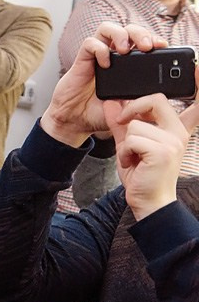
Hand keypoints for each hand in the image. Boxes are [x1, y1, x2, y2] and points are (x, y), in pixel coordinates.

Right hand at [42, 22, 164, 146]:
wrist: (76, 122)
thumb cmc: (99, 113)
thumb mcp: (129, 106)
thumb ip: (142, 97)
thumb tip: (160, 91)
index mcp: (127, 64)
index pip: (142, 40)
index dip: (153, 38)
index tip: (162, 45)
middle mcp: (112, 56)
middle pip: (128, 28)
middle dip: (141, 33)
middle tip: (146, 46)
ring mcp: (96, 56)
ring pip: (108, 28)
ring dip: (120, 34)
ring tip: (124, 49)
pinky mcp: (82, 61)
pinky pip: (90, 43)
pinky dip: (99, 49)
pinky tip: (105, 64)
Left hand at [104, 93, 198, 219]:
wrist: (148, 202)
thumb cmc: (141, 174)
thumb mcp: (129, 145)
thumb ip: (121, 123)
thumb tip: (111, 102)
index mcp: (175, 129)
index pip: (194, 102)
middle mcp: (177, 132)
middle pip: (155, 100)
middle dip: (133, 107)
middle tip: (123, 121)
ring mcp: (172, 141)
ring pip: (135, 124)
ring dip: (125, 143)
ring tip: (132, 157)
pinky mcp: (162, 151)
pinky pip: (132, 139)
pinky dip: (124, 152)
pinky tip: (132, 164)